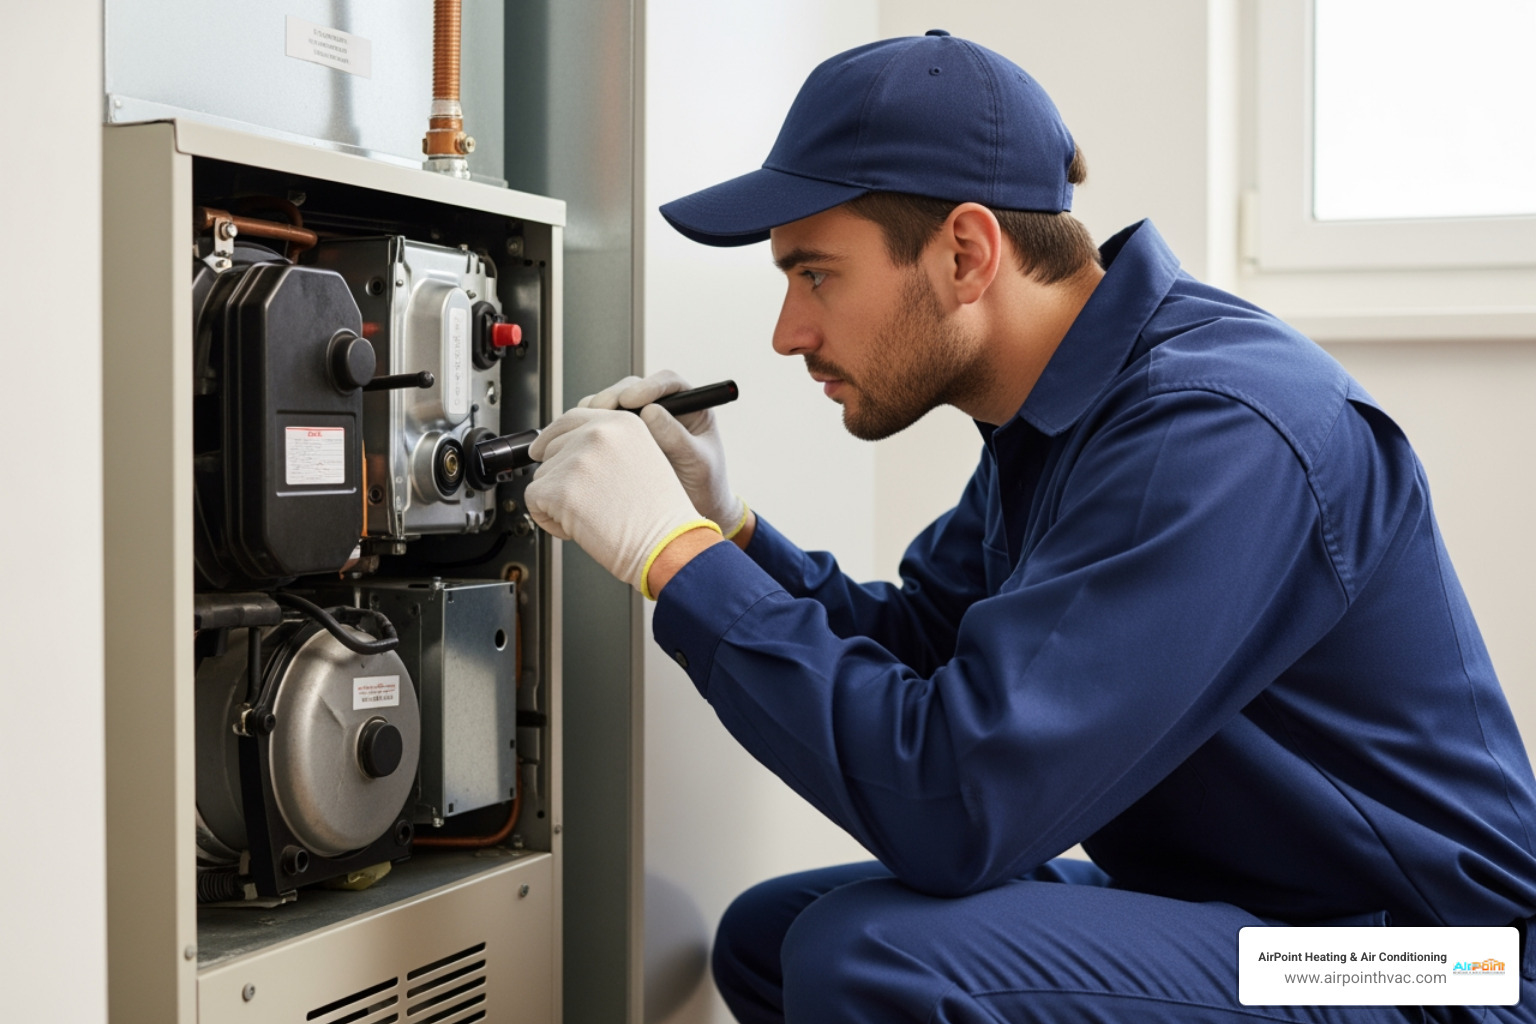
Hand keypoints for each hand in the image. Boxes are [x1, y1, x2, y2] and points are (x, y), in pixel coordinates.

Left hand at [526, 408, 719, 597]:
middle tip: (592, 499)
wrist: (665, 544)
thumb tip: (566, 446)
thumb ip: (607, 445)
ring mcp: (578, 460)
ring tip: (593, 513)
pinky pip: (533, 502)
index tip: (542, 450)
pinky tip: (579, 526)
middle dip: (561, 476)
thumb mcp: (643, 460)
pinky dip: (550, 521)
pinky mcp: (560, 488)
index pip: (570, 418)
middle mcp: (598, 433)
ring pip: (542, 476)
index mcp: (622, 422)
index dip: (553, 438)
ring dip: (557, 500)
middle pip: (551, 448)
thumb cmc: (659, 515)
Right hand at [580, 370, 747, 536]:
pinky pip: (601, 424)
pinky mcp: (621, 437)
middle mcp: (663, 408)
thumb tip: (651, 412)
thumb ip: (678, 438)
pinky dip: (588, 428)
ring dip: (596, 411)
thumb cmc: (705, 486)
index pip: (668, 383)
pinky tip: (579, 439)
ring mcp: (640, 422)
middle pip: (633, 388)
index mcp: (690, 407)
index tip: (629, 400)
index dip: (647, 386)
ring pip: (613, 404)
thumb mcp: (698, 463)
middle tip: (599, 410)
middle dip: (613, 396)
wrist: (691, 513)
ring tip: (586, 425)